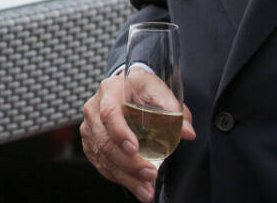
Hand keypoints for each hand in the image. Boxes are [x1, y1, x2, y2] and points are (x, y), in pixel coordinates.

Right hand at [80, 74, 195, 201]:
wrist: (124, 86)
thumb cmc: (139, 88)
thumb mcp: (157, 89)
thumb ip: (172, 109)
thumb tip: (187, 132)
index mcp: (109, 91)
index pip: (110, 114)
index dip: (120, 133)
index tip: (135, 149)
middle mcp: (94, 109)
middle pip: (106, 141)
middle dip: (129, 163)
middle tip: (150, 175)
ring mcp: (90, 128)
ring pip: (103, 157)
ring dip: (126, 177)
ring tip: (146, 190)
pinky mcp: (91, 143)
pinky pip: (102, 164)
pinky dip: (119, 178)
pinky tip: (136, 186)